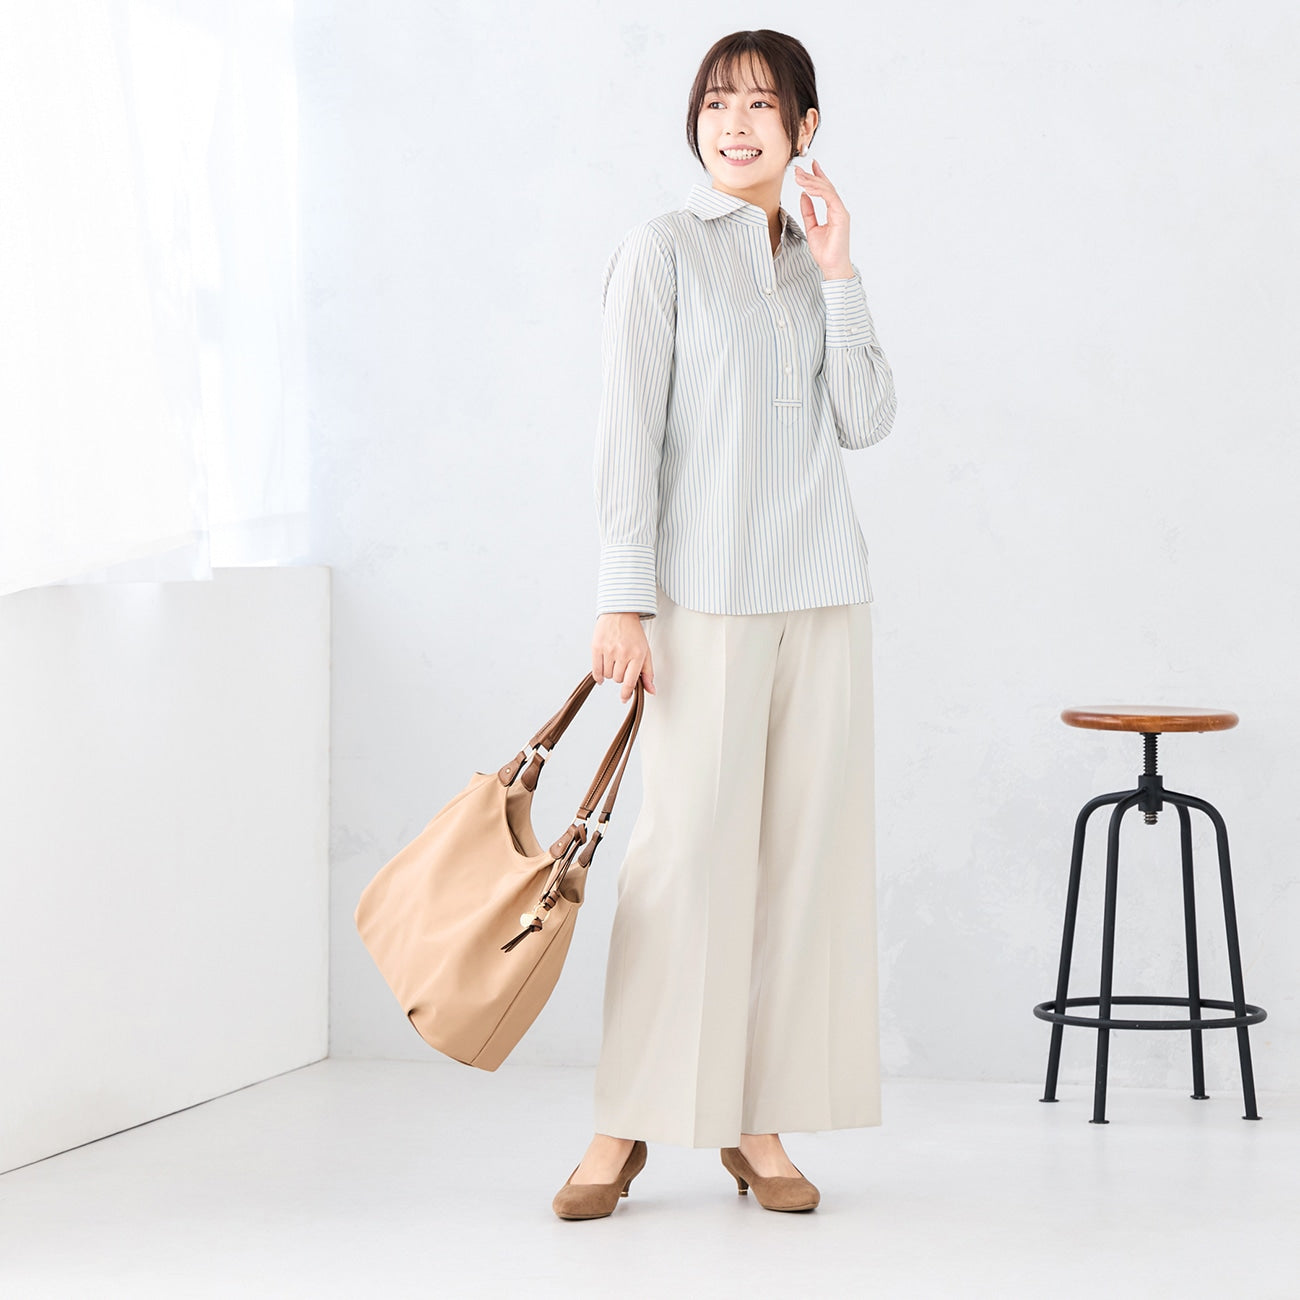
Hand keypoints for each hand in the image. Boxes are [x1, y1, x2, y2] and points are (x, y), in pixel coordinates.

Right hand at [592, 613, 655, 703]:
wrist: (620, 613)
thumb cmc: (634, 633)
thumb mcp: (646, 652)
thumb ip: (648, 673)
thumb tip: (651, 691)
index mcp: (637, 655)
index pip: (630, 682)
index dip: (627, 693)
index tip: (624, 698)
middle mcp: (623, 653)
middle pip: (618, 679)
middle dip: (620, 676)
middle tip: (622, 664)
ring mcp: (609, 650)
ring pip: (607, 675)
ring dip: (610, 673)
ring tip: (614, 661)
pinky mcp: (597, 647)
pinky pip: (596, 670)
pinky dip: (599, 676)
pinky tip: (602, 676)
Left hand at [794, 160, 853, 278]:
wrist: (832, 266)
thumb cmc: (825, 251)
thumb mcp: (811, 227)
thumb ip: (808, 211)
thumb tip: (803, 196)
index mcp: (833, 211)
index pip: (825, 190)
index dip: (817, 176)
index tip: (808, 167)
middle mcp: (838, 209)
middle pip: (825, 187)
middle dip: (811, 176)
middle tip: (798, 171)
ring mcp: (841, 212)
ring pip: (827, 190)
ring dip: (812, 182)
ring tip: (799, 178)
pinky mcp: (841, 216)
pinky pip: (829, 198)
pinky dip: (818, 191)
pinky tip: (808, 188)